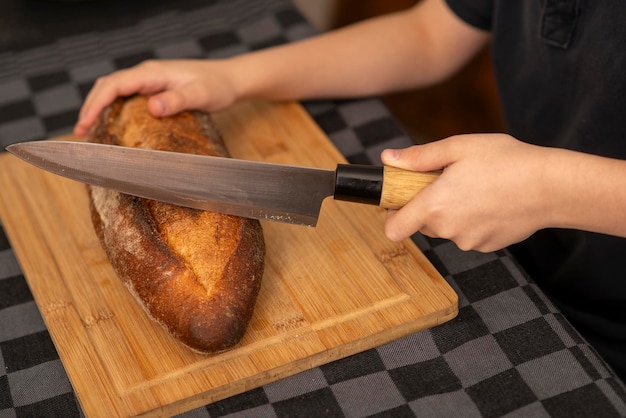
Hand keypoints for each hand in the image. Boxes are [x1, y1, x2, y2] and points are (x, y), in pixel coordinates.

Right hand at [73, 59, 237, 135]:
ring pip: (115, 90)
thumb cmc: (218, 86)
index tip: (85, 123)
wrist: (230, 80)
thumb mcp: (200, 95)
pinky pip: (127, 96)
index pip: (115, 85)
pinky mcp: (155, 89)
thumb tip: (152, 107)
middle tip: (81, 132)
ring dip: (100, 107)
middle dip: (91, 107)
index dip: (96, 103)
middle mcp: (147, 74)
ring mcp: (150, 81)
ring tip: (89, 130)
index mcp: (153, 73)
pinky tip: (111, 124)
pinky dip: (113, 108)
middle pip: (108, 86)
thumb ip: (177, 100)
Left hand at [381, 134, 551, 251]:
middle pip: (422, 224)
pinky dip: (474, 220)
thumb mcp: (458, 147)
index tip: (400, 200)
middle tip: (449, 181)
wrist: (552, 187)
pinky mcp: (488, 245)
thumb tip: (388, 159)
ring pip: (447, 228)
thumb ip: (419, 157)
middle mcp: (448, 230)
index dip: (391, 215)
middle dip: (428, 205)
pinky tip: (492, 201)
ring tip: (477, 188)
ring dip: (453, 212)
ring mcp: (468, 241)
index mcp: (434, 206)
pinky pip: (469, 234)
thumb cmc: (506, 161)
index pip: (394, 229)